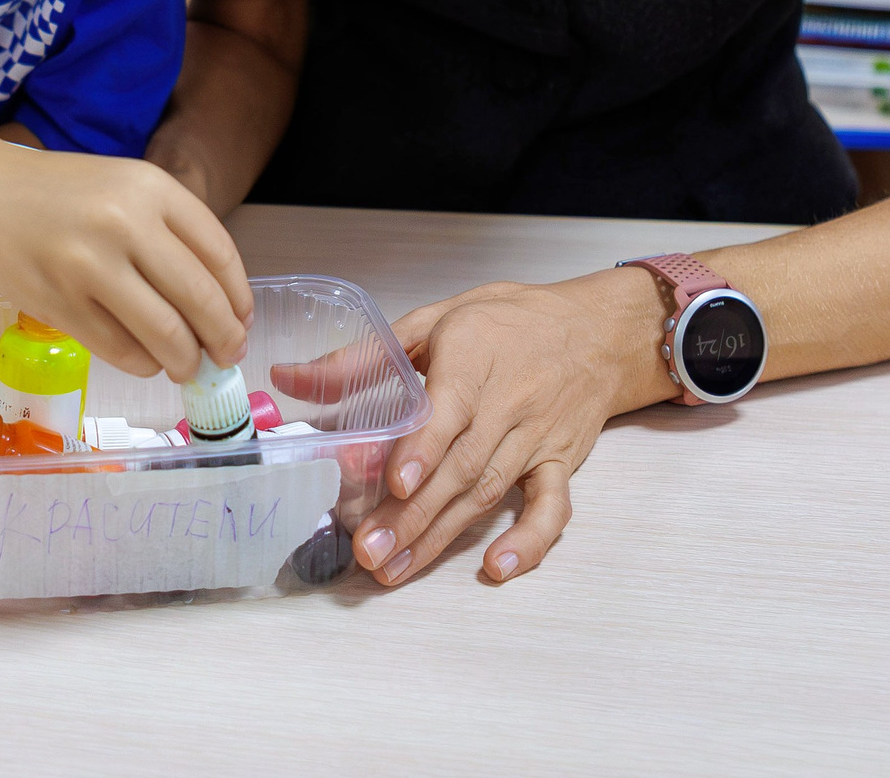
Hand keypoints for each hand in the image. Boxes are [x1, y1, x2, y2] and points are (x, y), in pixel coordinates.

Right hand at [0, 144, 252, 380]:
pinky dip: (143, 363)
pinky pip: (120, 350)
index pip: (219, 253)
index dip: (239, 297)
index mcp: (150, 187)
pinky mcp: (59, 305)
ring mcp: (89, 266)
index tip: (242, 320)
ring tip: (186, 366)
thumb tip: (222, 304)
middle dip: (223, 338)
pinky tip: (146, 359)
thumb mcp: (125, 187)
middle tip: (226, 355)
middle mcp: (124, 222)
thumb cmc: (61, 195)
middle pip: (199, 298)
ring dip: (185, 361)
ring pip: (164, 333)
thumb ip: (171, 232)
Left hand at [304, 270, 669, 587]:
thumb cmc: (509, 320)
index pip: (450, 409)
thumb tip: (292, 378)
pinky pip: (552, 507)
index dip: (424, 448)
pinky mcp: (561, 463)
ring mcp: (537, 439)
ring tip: (395, 569)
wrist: (597, 330)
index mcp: (473, 359)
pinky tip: (497, 568)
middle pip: (461, 465)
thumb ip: (364, 357)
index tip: (396, 483)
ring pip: (488, 492)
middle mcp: (508, 403)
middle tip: (370, 549)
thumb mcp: (436, 319)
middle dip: (415, 513)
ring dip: (442, 536)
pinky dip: (530, 540)